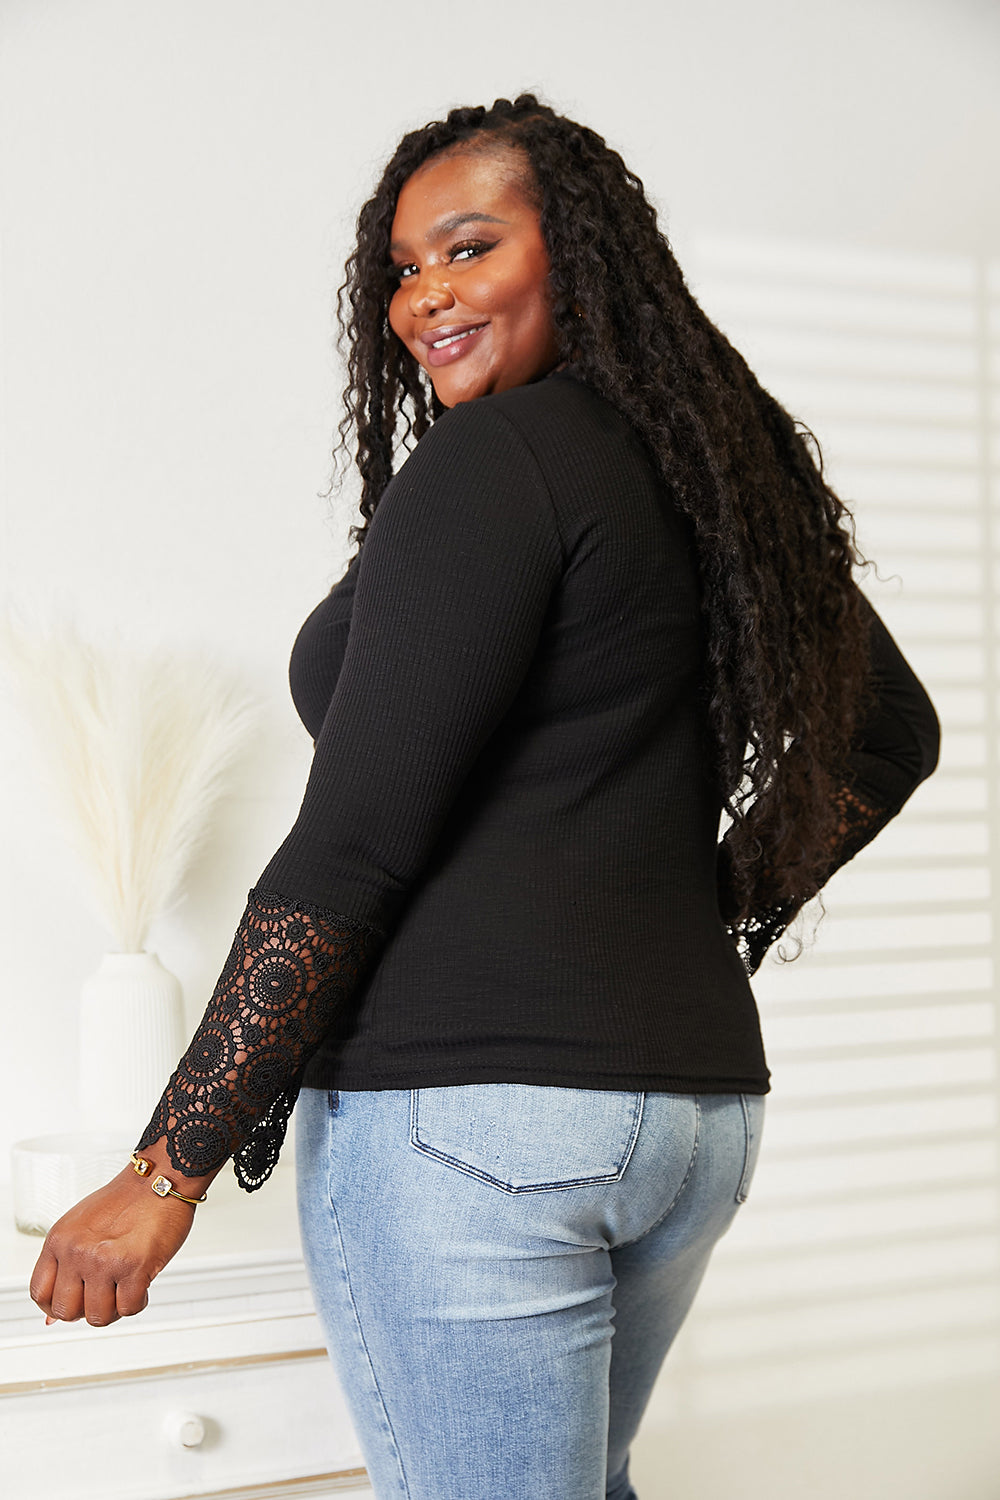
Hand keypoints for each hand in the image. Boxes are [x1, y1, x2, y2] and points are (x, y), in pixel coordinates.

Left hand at [29, 1165, 196, 1326]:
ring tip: (124, 1287)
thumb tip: (51, 1317)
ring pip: (98, 1317)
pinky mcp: (135, 1268)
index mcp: (59, 1240)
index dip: (56, 1306)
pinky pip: (129, 1309)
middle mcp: (77, 1251)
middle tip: (103, 1294)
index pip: (40, 1293)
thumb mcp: (81, 1226)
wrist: (161, 1178)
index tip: (73, 1301)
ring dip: (115, 1308)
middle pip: (66, 1312)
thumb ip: (65, 1265)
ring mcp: (105, 1261)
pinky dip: (138, 1302)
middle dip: (86, 1309)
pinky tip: (142, 1284)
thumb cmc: (127, 1200)